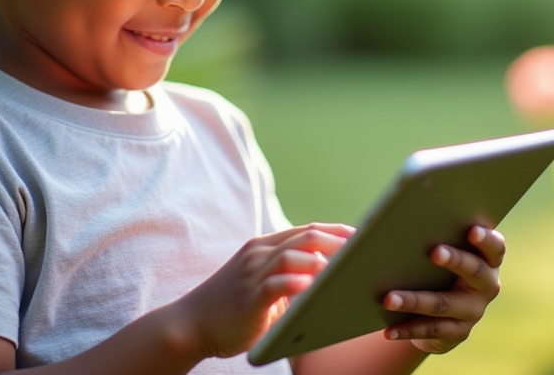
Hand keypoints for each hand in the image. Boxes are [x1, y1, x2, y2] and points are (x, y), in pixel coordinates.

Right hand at [175, 223, 354, 360]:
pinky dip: (295, 283)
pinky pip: (274, 285)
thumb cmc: (232, 307)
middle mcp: (258, 254)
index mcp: (263, 247)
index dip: (334, 231)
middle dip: (336, 241)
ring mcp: (251, 274)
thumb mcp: (262, 284)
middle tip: (361, 249)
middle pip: (304, 237)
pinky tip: (311, 286)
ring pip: (292, 256)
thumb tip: (324, 277)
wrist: (191, 323)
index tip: (358, 235)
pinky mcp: (248, 298)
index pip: (305, 230)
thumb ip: (287, 276)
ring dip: (321, 261)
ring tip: (344, 268)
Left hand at [380, 225, 504, 354]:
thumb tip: (355, 227)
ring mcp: (474, 311)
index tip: (472, 230)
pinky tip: (387, 330)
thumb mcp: (437, 252)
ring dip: (414, 300)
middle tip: (433, 252)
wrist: (443, 312)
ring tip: (388, 298)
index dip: (486, 239)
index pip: (495, 247)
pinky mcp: (458, 333)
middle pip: (475, 271)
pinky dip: (407, 329)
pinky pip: (431, 330)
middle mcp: (487, 285)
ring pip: (444, 304)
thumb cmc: (435, 268)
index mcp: (486, 259)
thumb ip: (416, 235)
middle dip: (455, 260)